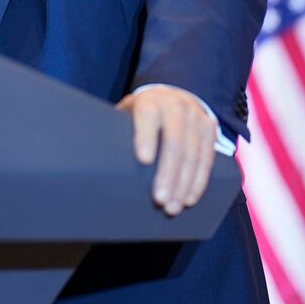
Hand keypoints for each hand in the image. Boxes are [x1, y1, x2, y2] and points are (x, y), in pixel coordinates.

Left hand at [116, 85, 216, 215]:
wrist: (172, 96)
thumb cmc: (139, 115)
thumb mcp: (127, 114)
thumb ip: (118, 131)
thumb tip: (95, 163)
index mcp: (150, 101)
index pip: (148, 117)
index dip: (145, 137)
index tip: (143, 160)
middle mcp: (175, 105)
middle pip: (174, 141)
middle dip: (168, 173)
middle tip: (160, 200)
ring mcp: (195, 116)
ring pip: (193, 153)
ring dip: (184, 184)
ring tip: (173, 207)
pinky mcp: (209, 128)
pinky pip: (207, 158)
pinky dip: (199, 181)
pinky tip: (190, 198)